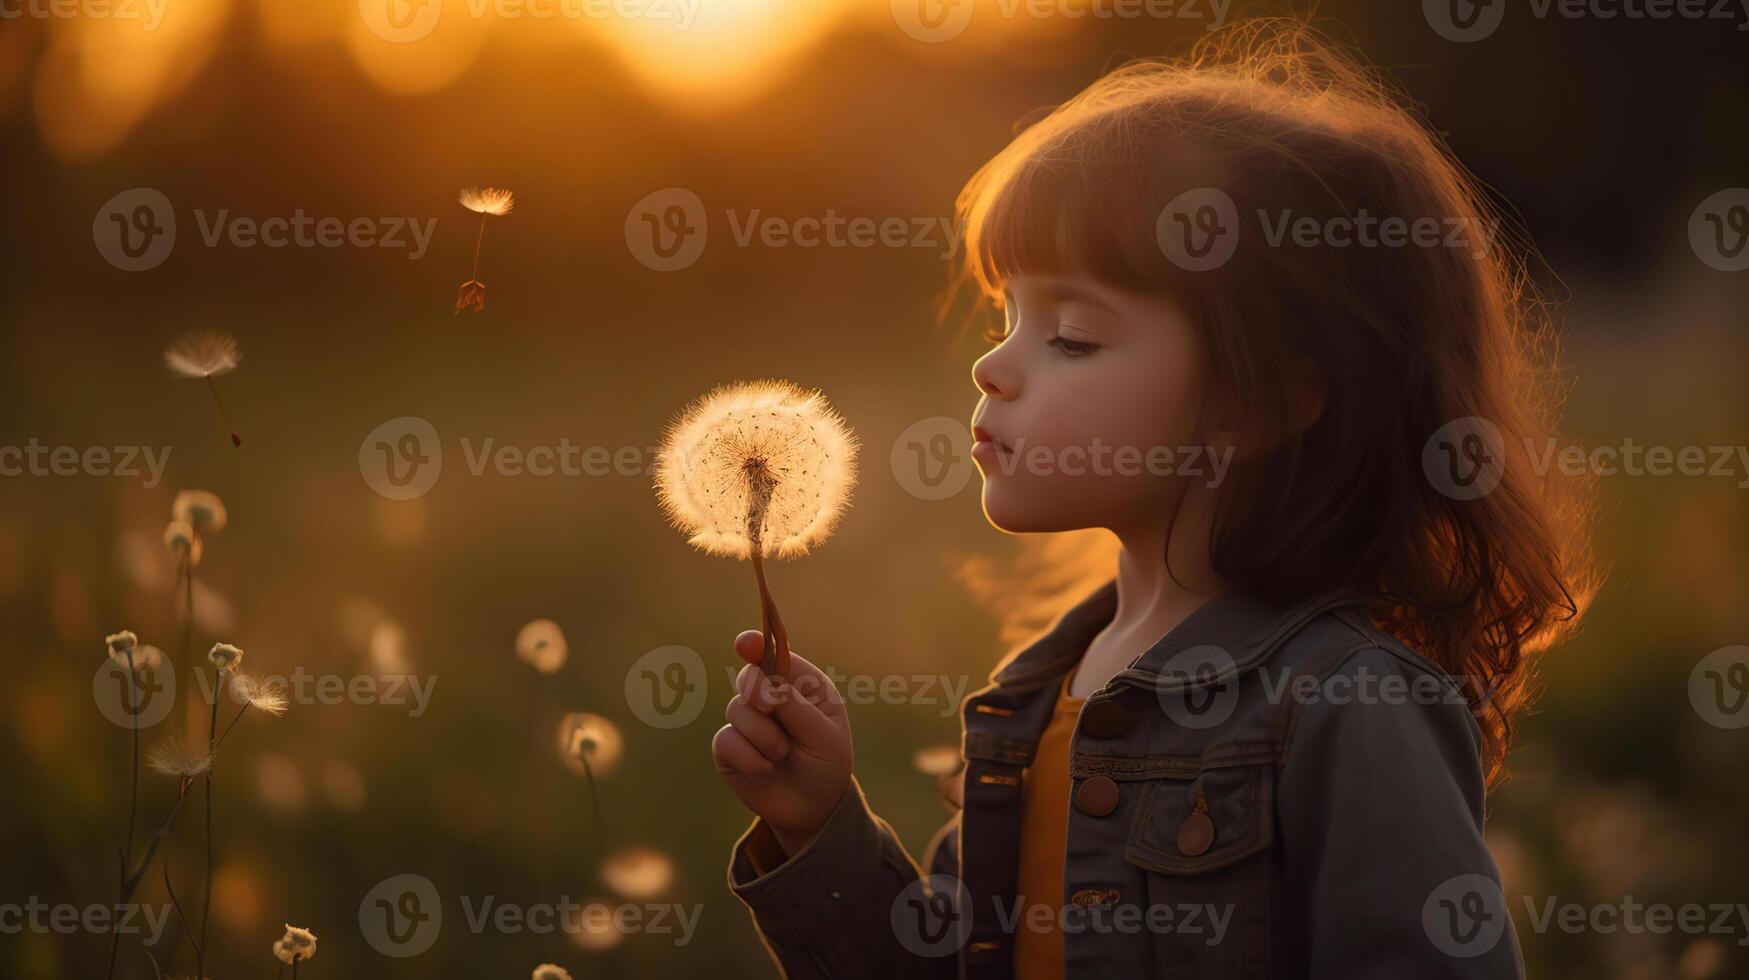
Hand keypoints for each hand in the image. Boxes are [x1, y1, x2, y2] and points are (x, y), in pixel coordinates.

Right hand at [711, 630, 853, 856]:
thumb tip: (766, 686)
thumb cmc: (827, 765)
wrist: (813, 809)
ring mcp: (747, 720)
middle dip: (759, 695)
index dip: (755, 645)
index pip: (773, 655)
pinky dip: (749, 759)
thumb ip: (795, 707)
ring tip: (782, 755)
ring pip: (736, 710)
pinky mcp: (729, 747)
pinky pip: (725, 741)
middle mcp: (770, 696)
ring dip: (763, 737)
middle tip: (771, 710)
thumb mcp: (824, 736)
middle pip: (747, 677)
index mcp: (800, 684)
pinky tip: (766, 771)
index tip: (745, 644)